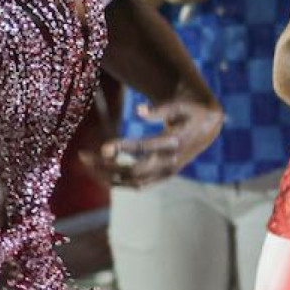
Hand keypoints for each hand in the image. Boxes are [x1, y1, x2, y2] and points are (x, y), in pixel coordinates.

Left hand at [85, 94, 222, 187]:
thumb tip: (139, 109)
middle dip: (107, 165)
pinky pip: (137, 185)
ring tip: (86, 163)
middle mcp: (171, 162)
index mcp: (175, 142)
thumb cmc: (188, 110)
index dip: (124, 148)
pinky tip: (99, 172)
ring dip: (108, 175)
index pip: (146, 148)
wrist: (206, 126)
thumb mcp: (179, 104)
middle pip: (134, 169)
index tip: (103, 147)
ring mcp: (167, 173)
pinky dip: (117, 181)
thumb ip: (161, 108)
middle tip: (83, 156)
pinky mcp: (162, 177)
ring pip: (133, 181)